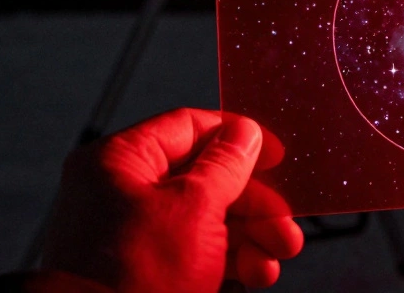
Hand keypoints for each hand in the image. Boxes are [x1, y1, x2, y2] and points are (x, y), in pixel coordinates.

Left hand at [42, 108, 302, 292]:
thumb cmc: (134, 275)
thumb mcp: (193, 208)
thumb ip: (225, 165)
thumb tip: (244, 132)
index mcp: (119, 161)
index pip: (187, 127)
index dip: (236, 137)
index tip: (274, 153)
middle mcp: (121, 192)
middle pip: (203, 178)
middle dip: (253, 203)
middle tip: (284, 221)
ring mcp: (132, 235)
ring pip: (205, 220)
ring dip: (250, 235)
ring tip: (279, 254)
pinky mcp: (145, 272)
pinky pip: (195, 254)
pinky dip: (230, 261)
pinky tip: (258, 274)